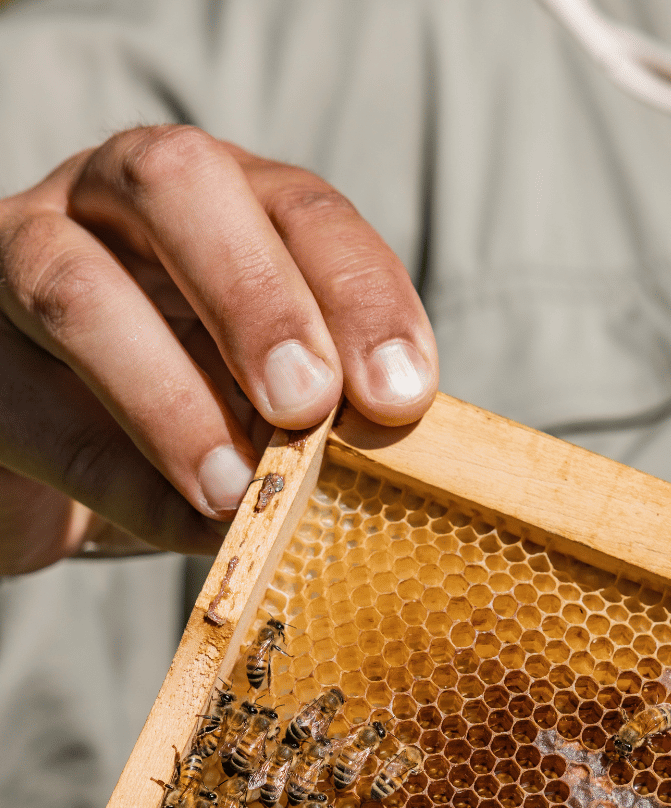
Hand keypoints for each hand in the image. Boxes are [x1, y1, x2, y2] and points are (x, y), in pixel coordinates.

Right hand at [0, 126, 437, 573]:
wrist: (43, 459)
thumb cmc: (178, 413)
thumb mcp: (256, 395)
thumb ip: (312, 407)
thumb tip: (386, 464)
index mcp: (217, 198)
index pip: (298, 205)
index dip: (359, 291)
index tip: (403, 392)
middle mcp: (113, 200)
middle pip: (177, 184)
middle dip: (256, 298)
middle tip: (310, 406)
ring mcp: (21, 261)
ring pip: (77, 289)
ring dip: (170, 398)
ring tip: (237, 492)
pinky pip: (35, 410)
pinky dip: (122, 481)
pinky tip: (188, 529)